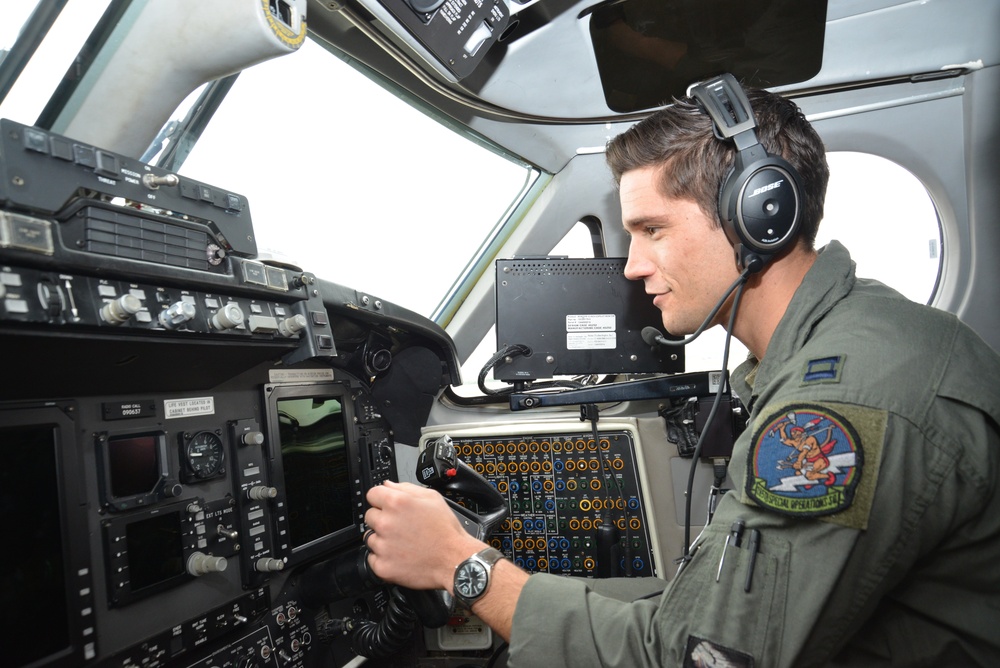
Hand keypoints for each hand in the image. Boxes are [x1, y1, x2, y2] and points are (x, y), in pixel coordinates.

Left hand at [364, 481, 483, 591]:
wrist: (454, 559)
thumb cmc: (446, 530)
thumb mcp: (432, 498)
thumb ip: (406, 488)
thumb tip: (388, 485)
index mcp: (396, 503)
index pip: (372, 494)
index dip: (381, 499)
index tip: (386, 505)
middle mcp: (386, 523)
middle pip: (369, 516)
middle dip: (382, 519)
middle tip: (400, 526)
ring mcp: (383, 546)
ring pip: (370, 538)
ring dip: (382, 539)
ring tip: (402, 542)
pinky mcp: (382, 566)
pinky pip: (372, 558)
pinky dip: (383, 558)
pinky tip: (399, 555)